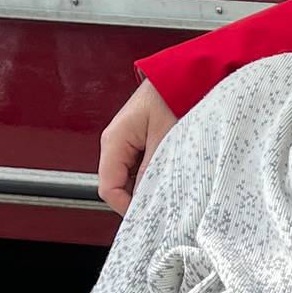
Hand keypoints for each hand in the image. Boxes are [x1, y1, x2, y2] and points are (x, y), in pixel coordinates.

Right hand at [96, 80, 178, 215]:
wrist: (183, 75)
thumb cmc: (174, 95)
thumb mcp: (167, 136)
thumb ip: (154, 169)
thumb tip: (147, 199)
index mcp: (114, 140)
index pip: (108, 188)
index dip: (126, 208)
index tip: (149, 217)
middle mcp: (114, 143)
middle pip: (117, 187)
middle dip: (138, 200)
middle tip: (165, 208)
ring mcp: (125, 144)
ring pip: (129, 180)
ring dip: (147, 189)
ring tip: (170, 190)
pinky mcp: (138, 144)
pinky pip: (139, 170)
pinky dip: (153, 178)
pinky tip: (170, 177)